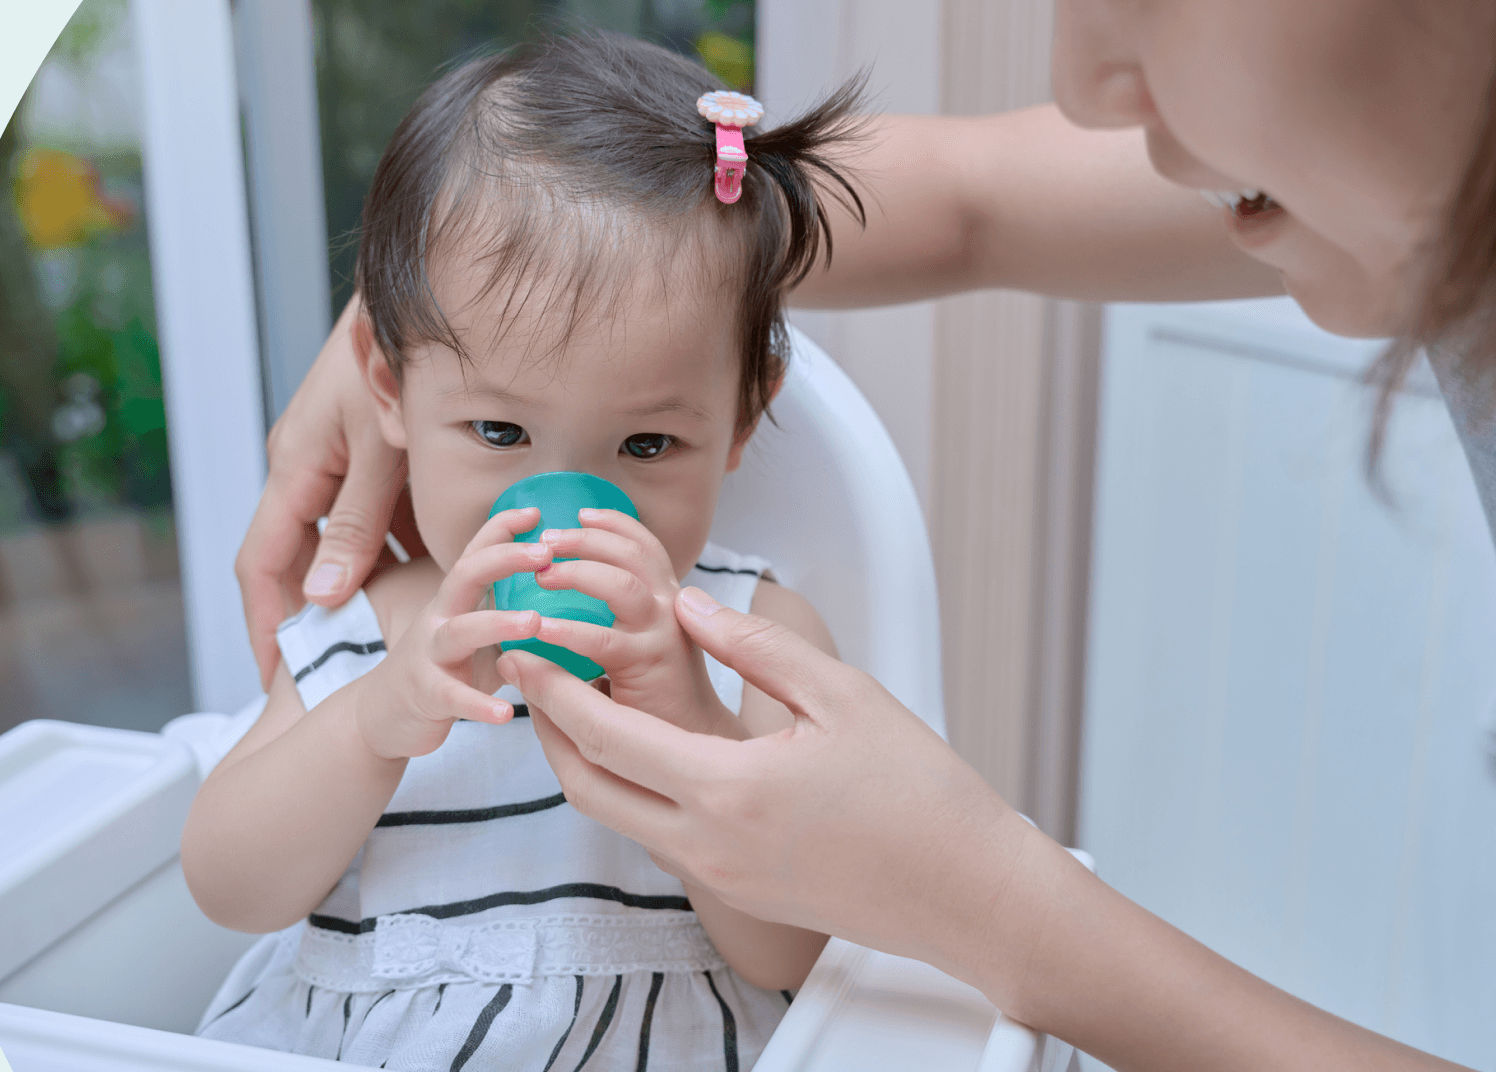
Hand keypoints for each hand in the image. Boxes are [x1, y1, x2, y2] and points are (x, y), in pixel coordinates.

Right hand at [236, 293, 418, 687]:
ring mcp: (333, 458)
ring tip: (392, 634)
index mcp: (293, 469)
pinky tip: (430, 575)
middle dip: (318, 614)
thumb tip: (324, 596)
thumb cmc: (389, 362)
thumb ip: (355, 522)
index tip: (275, 677)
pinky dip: (394, 545)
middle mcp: (305, 467)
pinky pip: (372, 513)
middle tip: (345, 665)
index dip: (265, 625)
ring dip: (364, 581)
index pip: (262, 566)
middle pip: (298, 559)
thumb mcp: (378, 450)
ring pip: (342, 538)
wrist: (409, 300)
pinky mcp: (366, 450)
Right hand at [354, 508, 548, 760]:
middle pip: (464, 575)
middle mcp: (438, 619)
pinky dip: (479, 705)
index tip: (537, 511)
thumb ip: (504, 612)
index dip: (501, 528)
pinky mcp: (425, 695)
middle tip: (546, 552)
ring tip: (535, 622)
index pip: (476, 553)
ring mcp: (428, 656)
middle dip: (504, 559)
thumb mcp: (471, 632)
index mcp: (454, 600)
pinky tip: (507, 713)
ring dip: (497, 623)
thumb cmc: (441, 669)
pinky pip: (453, 697)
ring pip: (459, 632)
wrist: (382, 715)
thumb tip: (560, 593)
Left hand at [501, 586, 1028, 966]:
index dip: (554, 688)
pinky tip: (649, 750)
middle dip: (548, 732)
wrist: (968, 892)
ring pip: (619, 818)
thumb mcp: (841, 695)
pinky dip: (632, 791)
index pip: (604, 735)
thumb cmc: (922, 793)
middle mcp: (707, 844)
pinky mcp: (741, 890)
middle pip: (586, 789)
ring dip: (588, 764)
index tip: (527, 646)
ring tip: (582, 705)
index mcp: (726, 789)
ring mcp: (721, 876)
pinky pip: (660, 838)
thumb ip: (754, 646)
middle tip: (535, 678)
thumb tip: (688, 603)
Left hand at [524, 509, 746, 740]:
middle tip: (547, 539)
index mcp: (668, 599)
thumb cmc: (655, 697)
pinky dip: (566, 631)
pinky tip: (539, 630)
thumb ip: (608, 619)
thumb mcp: (636, 647)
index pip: (645, 545)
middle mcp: (672, 608)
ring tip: (541, 576)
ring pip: (622, 584)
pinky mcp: (649, 666)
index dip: (614, 524)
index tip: (580, 513)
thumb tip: (553, 594)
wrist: (692, 744)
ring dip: (577, 571)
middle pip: (632, 553)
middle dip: (587, 539)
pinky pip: (603, 640)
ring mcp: (664, 634)